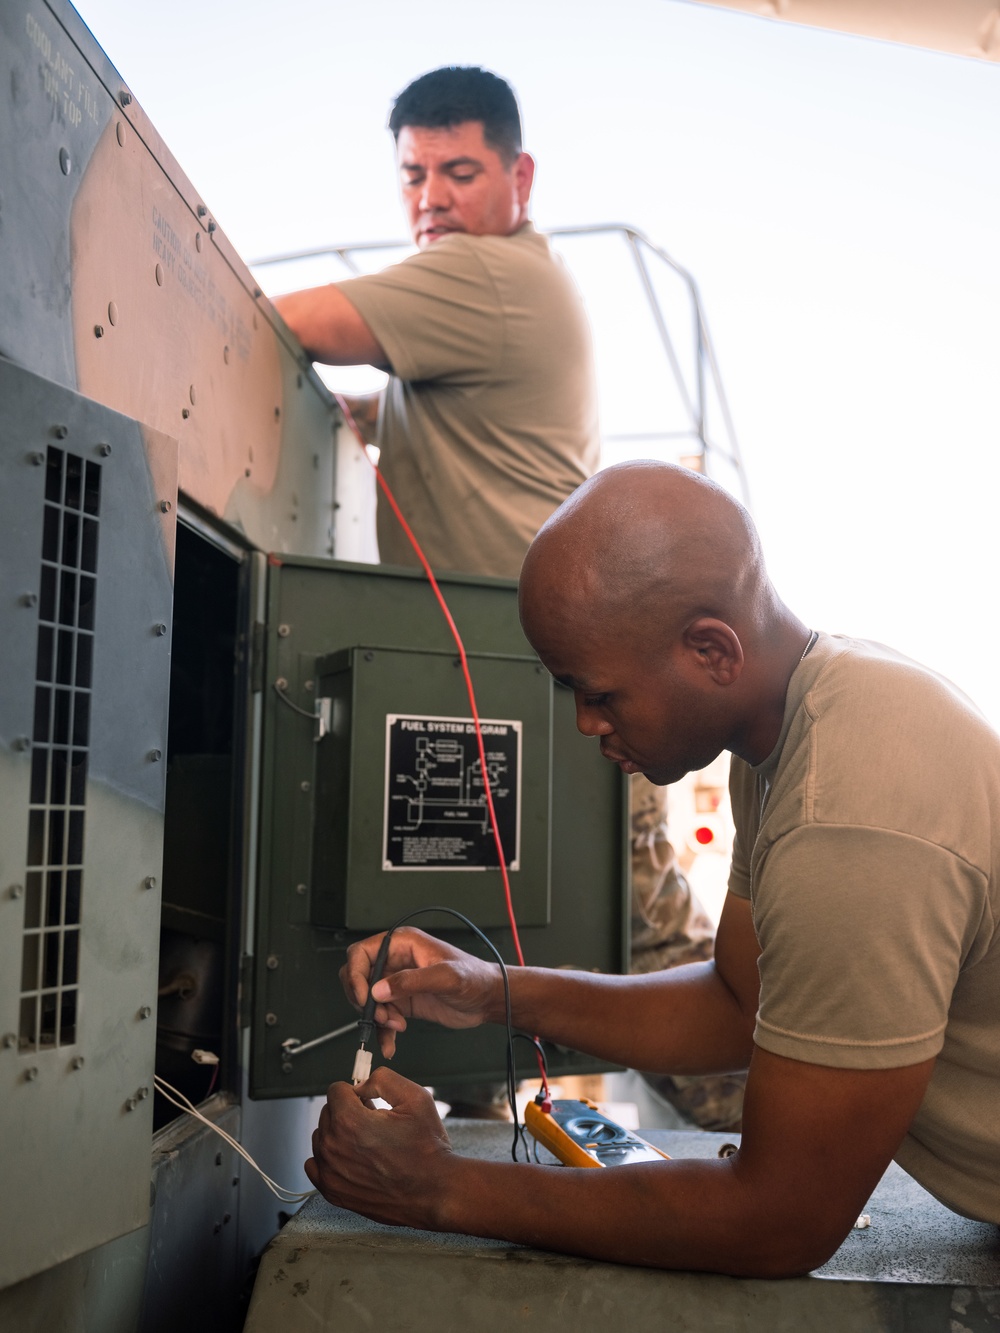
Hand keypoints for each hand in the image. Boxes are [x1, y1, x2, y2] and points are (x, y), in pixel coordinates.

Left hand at [305, 1068, 454, 1228]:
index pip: (336, 1090)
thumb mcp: (416, 1098)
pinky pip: (315, 1165)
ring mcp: (331, 1172)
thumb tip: (362, 1084)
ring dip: (338, 1134)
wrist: (434, 1191)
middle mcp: (334, 1147)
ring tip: (368, 1143)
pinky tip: (351, 1158)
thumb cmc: (427, 1150)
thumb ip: (383, 1079)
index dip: (356, 1091)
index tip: (368, 1102)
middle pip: (328, 1112)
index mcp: (349, 1121)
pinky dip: (329, 1158)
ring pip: (321, 1137)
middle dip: (348, 1111)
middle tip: (374, 1123)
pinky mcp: (333, 1191)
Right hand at [340, 927, 502, 1057]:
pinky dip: (382, 1031)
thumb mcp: (445, 977)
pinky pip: (381, 1016)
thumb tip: (378, 990)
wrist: (488, 999)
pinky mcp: (402, 1002)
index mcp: (403, 944)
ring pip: (367, 1000)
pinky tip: (391, 1043)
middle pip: (358, 977)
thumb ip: (411, 981)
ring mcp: (397, 982)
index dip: (356, 975)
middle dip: (364, 999)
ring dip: (375, 1017)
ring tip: (396, 1026)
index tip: (365, 998)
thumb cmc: (474, 978)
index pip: (361, 953)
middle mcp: (396, 961)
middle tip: (380, 1014)